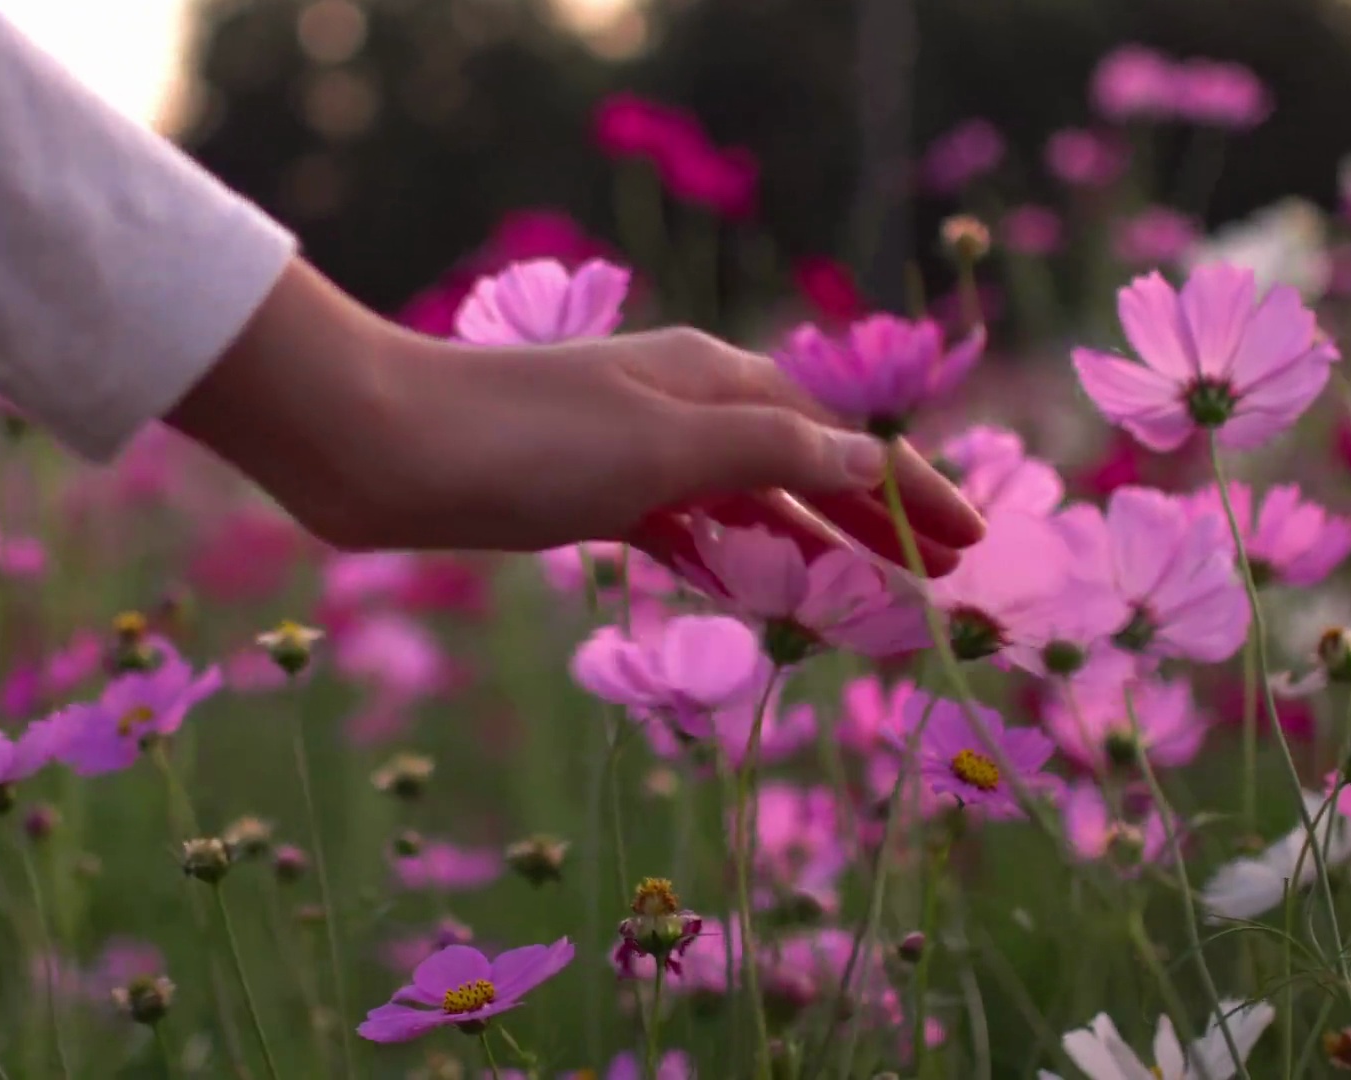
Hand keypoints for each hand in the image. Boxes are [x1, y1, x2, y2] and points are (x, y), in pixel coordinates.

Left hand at [167, 260, 983, 571]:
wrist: (376, 443)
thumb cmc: (520, 440)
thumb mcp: (663, 445)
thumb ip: (769, 452)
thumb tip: (863, 459)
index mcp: (716, 381)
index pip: (840, 440)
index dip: (909, 492)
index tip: (974, 541)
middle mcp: (682, 405)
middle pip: (801, 467)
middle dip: (871, 519)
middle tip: (939, 578)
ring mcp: (630, 448)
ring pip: (742, 499)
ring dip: (803, 542)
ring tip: (859, 591)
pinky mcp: (580, 491)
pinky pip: (677, 524)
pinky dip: (720, 552)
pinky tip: (739, 584)